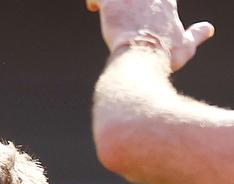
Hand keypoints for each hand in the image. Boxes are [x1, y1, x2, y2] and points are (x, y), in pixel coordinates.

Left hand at [86, 0, 213, 71]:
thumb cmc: (163, 56)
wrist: (143, 58)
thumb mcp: (185, 47)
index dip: (147, 3)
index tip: (140, 13)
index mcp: (166, 2)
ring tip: (106, 6)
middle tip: (121, 10)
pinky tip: (94, 7)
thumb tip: (208, 29)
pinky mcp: (112, 3)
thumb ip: (196, 35)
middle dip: (129, 2)